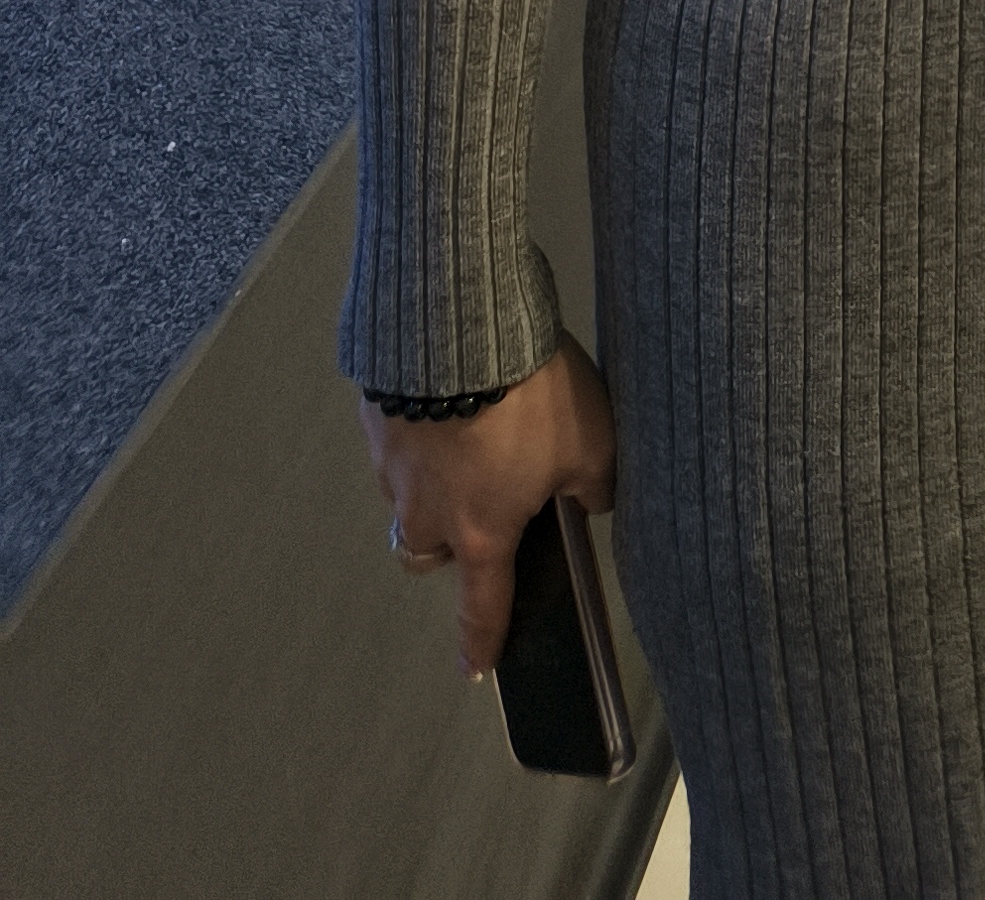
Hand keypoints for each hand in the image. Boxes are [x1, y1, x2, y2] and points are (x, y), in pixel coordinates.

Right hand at [359, 331, 615, 677]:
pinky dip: (419, 428)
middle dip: (449, 542)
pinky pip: (395, 439)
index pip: (482, 605)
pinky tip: (444, 394)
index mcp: (481, 532)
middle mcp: (427, 511)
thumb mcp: (592, 442)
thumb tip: (595, 500)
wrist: (458, 329)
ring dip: (432, 479)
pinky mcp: (375, 417)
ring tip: (468, 432)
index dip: (482, 641)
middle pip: (428, 551)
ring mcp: (392, 465)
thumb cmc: (529, 399)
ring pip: (406, 495)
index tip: (475, 667)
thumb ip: (596, 483)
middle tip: (481, 505)